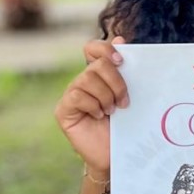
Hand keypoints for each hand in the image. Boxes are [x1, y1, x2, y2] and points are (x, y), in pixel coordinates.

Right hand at [54, 35, 127, 171]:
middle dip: (116, 82)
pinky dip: (92, 105)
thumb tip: (119, 38)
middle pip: (97, 65)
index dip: (105, 49)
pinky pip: (77, 95)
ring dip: (106, 97)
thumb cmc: (125, 126)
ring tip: (112, 112)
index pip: (93, 48)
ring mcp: (72, 94)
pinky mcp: (64, 109)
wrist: (116, 156)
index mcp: (99, 74)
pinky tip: (98, 117)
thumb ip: (125, 71)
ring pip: (87, 79)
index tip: (121, 60)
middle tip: (124, 102)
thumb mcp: (130, 96)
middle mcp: (83, 81)